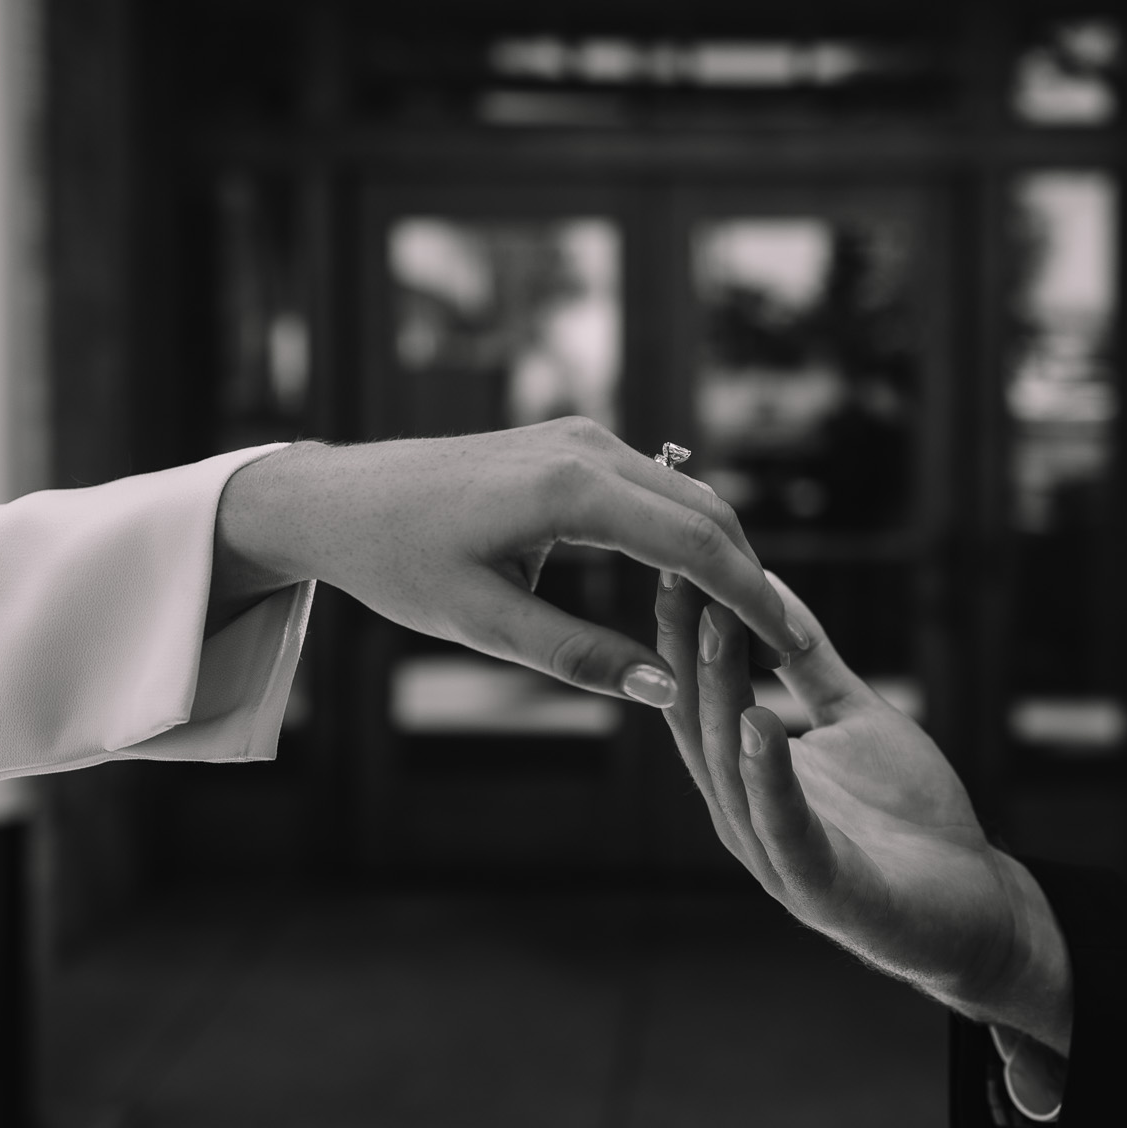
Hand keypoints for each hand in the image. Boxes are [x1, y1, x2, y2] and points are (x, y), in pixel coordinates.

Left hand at [211, 418, 806, 705]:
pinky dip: (687, 534)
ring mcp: (582, 437)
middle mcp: (587, 447)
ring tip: (748, 626)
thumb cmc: (397, 560)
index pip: (695, 546)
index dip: (751, 599)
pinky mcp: (573, 442)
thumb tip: (665, 691)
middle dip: (751, 579)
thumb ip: (577, 657)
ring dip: (723, 556)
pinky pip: (654, 489)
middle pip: (707, 513)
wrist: (337, 497)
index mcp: (569, 488)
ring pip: (687, 496)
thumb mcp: (482, 624)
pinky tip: (696, 586)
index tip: (789, 647)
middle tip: (785, 647)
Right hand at [656, 572, 1071, 1053]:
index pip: (698, 697)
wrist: (972, 906)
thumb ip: (810, 663)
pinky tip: (760, 722)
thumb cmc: (909, 817)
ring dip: (723, 696)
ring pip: (732, 769)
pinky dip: (769, 774)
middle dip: (686, 651)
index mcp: (745, 778)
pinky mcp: (819, 888)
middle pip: (700, 727)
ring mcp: (776, 857)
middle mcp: (744, 817)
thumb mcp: (856, 718)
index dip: (683, 633)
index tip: (674, 564)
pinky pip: (783, 827)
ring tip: (717, 629)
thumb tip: (769, 587)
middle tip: (676, 578)